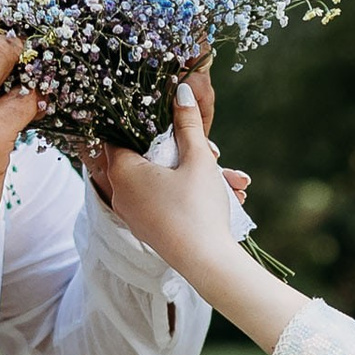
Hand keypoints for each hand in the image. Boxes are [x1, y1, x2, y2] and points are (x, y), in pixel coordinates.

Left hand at [86, 78, 242, 285]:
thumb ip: (187, 123)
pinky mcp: (148, 229)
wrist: (208, 265)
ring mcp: (133, 214)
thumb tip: (182, 90)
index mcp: (122, 172)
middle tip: (215, 154)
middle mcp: (121, 194)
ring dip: (199, 176)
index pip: (121, 133)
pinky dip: (192, 194)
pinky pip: (167, 201)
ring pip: (164, 181)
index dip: (147, 122)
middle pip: (149, 158)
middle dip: (186, 152)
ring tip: (234, 181)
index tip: (169, 118)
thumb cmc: (198, 208)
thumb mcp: (197, 158)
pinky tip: (228, 195)